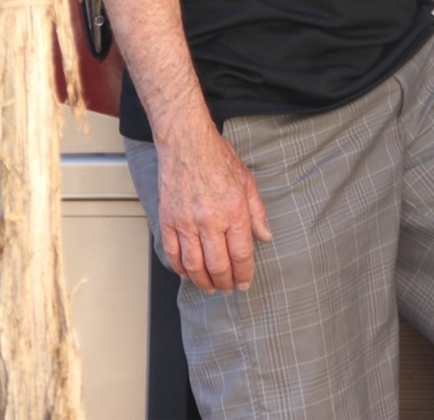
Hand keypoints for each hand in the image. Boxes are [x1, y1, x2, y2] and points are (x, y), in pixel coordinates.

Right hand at [156, 119, 272, 293]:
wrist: (187, 144)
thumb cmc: (217, 158)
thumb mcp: (247, 181)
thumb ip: (257, 212)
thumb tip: (265, 236)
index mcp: (233, 211)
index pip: (241, 254)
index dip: (244, 274)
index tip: (244, 283)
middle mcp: (210, 220)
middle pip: (218, 265)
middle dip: (224, 283)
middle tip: (227, 288)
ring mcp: (186, 222)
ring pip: (194, 265)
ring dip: (203, 282)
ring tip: (209, 287)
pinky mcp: (168, 221)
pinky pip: (173, 254)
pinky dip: (180, 268)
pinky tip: (188, 273)